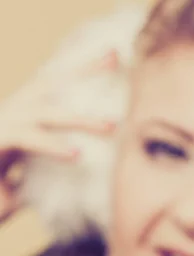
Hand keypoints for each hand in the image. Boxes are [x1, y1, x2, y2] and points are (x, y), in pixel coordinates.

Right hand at [0, 49, 118, 221]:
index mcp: (21, 116)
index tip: (111, 57)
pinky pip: (26, 138)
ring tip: (111, 127)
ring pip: (45, 113)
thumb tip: (86, 184)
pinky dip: (51, 145)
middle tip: (114, 58)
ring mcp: (2, 125)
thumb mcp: (31, 182)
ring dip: (80, 119)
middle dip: (82, 70)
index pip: (53, 86)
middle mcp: (10, 114)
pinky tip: (76, 154)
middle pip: (49, 84)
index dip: (79, 70)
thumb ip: (54, 176)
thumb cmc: (0, 193)